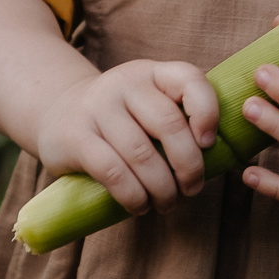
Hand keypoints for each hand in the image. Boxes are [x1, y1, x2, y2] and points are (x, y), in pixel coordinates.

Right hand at [34, 59, 219, 215]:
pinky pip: (113, 172)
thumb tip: (221, 160)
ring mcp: (97, 108)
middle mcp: (124, 83)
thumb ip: (179, 118)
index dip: (207, 113)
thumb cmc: (121, 119)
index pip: (189, 80)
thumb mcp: (148, 103)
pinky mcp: (76, 136)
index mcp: (151, 73)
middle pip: (169, 125)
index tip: (209, 144)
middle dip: (189, 166)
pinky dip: (134, 196)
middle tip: (192, 189)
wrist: (58, 115)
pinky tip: (140, 206)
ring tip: (167, 203)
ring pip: (142, 154)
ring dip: (163, 189)